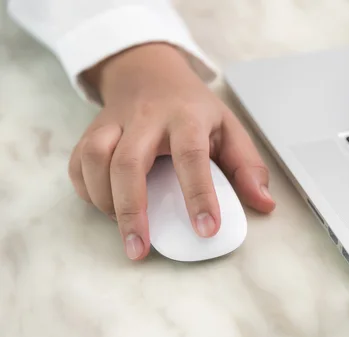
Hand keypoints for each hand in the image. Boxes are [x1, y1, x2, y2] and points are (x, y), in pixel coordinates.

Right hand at [68, 43, 275, 260]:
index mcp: (187, 117)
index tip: (207, 230)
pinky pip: (79, 163)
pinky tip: (107, 206)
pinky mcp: (91, 131)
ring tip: (126, 228)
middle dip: (132, 210)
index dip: (199, 195)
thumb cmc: (192, 107)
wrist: (150, 70)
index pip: (192, 156)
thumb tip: (264, 204)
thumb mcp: (228, 127)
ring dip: (105, 201)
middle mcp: (146, 118)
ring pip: (96, 159)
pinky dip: (87, 191)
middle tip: (140, 249)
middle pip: (129, 162)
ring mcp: (114, 123)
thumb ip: (247, 166)